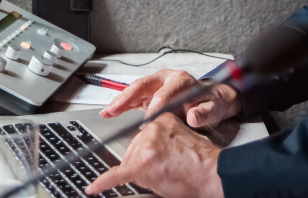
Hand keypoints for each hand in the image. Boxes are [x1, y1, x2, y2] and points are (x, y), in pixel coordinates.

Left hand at [84, 113, 222, 197]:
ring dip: (141, 175)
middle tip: (162, 172)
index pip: (141, 137)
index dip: (147, 153)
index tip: (152, 160)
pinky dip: (103, 183)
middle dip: (142, 165)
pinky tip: (94, 188)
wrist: (213, 173)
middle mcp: (151, 129)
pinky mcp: (142, 165)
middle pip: (132, 151)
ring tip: (163, 178)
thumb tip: (150, 150)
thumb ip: (163, 137)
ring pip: (129, 164)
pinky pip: (117, 175)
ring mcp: (146, 147)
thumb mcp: (183, 137)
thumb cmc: (203, 161)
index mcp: (161, 119)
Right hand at [100, 69, 241, 129]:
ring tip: (106, 112)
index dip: (155, 106)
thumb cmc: (210, 104)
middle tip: (114, 110)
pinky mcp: (150, 94)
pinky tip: (109, 112)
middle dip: (127, 98)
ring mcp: (157, 85)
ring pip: (135, 91)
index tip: (148, 120)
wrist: (211, 101)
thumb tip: (192, 116)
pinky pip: (134, 98)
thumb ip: (204, 113)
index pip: (164, 92)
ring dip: (120, 102)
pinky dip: (121, 105)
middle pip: (143, 85)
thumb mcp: (212, 110)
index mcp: (181, 80)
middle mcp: (166, 79)